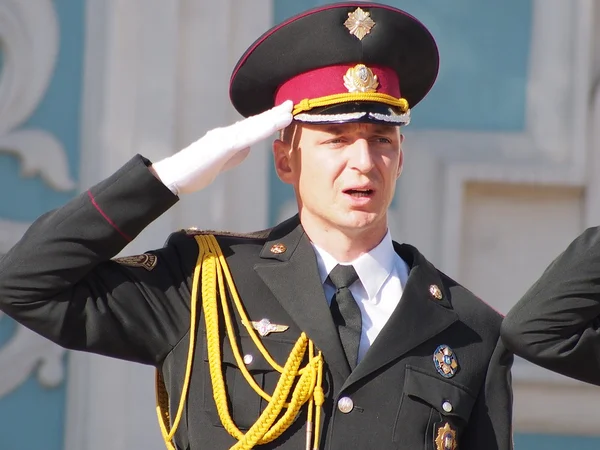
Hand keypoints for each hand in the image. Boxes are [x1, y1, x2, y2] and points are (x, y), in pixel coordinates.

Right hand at [152, 100, 292, 194]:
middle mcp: (226, 134)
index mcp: (227, 139)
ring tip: (288, 110)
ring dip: (272, 117)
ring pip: (253, 126)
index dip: (270, 120)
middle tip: (292, 103)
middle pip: (255, 122)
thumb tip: (247, 149)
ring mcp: (223, 138)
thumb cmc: (194, 172)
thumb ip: (233, 155)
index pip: (253, 128)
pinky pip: (245, 136)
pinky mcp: (221, 145)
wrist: (172, 177)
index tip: (286, 113)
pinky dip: (261, 128)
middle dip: (275, 113)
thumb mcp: (220, 163)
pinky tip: (274, 124)